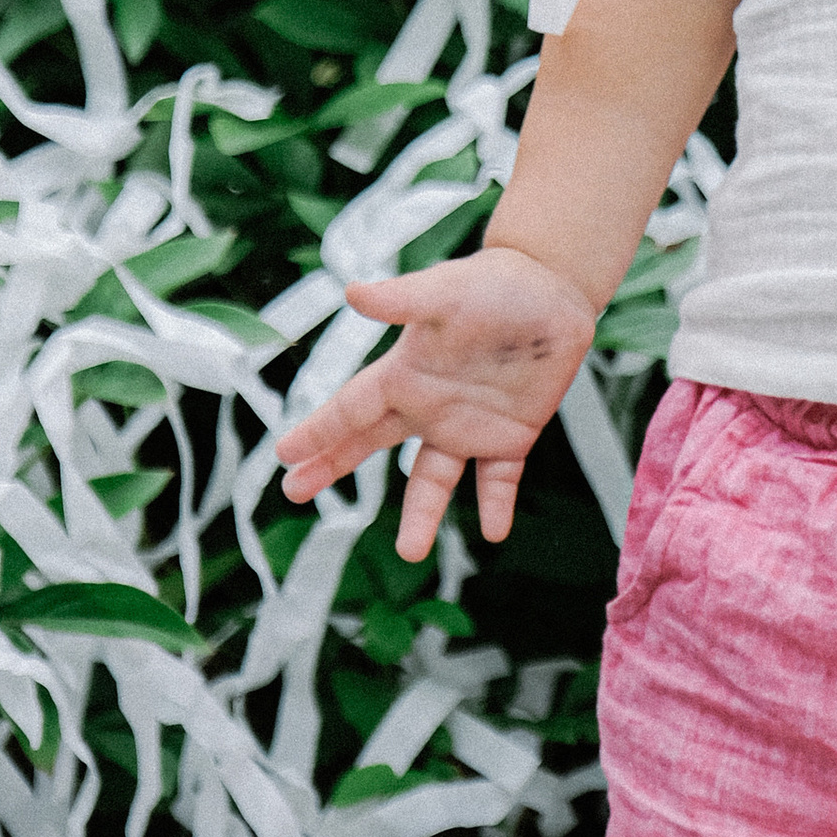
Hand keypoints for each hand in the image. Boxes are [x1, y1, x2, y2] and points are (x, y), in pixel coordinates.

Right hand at [276, 242, 596, 558]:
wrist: (552, 289)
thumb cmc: (492, 283)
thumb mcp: (445, 290)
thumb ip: (402, 299)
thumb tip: (352, 292)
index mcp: (406, 374)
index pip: (352, 408)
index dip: (319, 431)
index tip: (284, 456)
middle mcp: (428, 406)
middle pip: (370, 444)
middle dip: (332, 467)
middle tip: (294, 494)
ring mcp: (468, 426)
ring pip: (433, 480)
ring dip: (421, 516)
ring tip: (410, 553)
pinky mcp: (511, 437)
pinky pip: (497, 481)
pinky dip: (495, 505)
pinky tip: (493, 530)